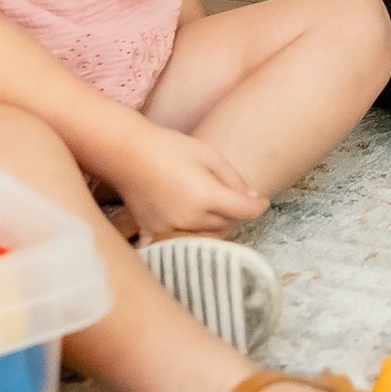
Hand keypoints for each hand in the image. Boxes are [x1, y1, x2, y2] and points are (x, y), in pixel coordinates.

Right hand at [103, 123, 266, 237]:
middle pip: (226, 226)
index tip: (262, 202)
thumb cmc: (169, 147)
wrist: (128, 153)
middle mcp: (189, 218)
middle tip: (232, 199)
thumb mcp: (209, 154)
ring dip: (215, 227)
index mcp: (206, 196)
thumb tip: (253, 198)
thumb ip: (234, 178)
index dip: (258, 206)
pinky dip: (191, 237)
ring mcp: (170, 228)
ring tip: (212, 209)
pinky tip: (192, 226)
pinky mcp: (153, 231)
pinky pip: (180, 244)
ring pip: (206, 237)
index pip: (244, 211)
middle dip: (234, 214)